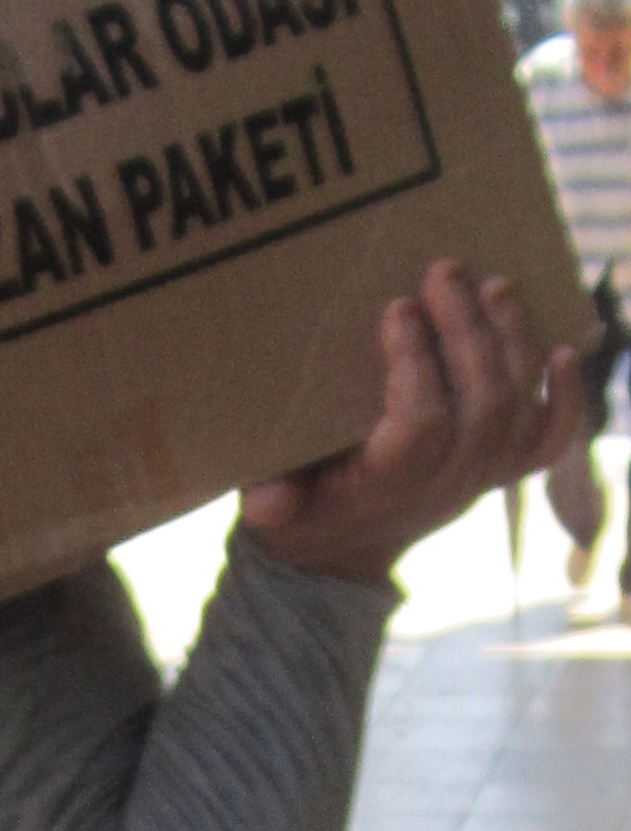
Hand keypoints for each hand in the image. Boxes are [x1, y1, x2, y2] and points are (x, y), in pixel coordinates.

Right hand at [240, 258, 582, 583]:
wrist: (339, 558)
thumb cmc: (299, 513)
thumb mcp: (271, 513)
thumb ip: (269, 502)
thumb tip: (265, 501)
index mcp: (386, 486)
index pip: (422, 424)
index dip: (417, 364)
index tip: (398, 307)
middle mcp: (444, 485)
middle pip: (483, 407)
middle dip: (469, 333)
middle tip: (445, 272)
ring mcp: (479, 480)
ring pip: (519, 412)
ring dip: (513, 344)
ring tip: (495, 285)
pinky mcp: (496, 473)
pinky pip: (549, 440)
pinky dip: (566, 397)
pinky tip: (566, 351)